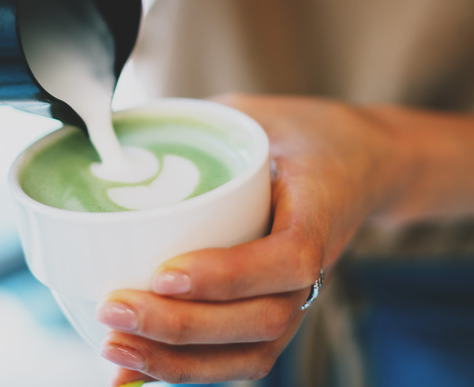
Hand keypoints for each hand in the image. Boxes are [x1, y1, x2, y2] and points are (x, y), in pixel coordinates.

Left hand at [97, 94, 409, 384]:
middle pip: (263, 321)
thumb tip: (113, 135)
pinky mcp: (275, 313)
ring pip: (251, 352)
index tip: (164, 273)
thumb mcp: (256, 112)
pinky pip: (239, 357)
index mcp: (320, 206)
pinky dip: (185, 371)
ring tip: (113, 345)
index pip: (289, 258)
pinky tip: (130, 374)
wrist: (360, 162)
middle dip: (182, 327)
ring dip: (179, 361)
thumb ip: (197, 125)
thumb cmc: (298, 134)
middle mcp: (316, 265)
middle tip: (114, 307)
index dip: (228, 275)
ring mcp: (298, 297)